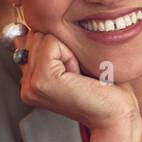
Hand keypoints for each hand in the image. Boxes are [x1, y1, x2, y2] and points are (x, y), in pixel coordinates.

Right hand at [13, 27, 141, 135]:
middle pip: (36, 34)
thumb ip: (53, 46)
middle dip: (64, 46)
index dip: (62, 46)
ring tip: (78, 76)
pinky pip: (51, 43)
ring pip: (43, 37)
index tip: (76, 71)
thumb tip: (29, 27)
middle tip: (78, 74)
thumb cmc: (105, 87)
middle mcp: (26, 84)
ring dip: (68, 51)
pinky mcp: (40, 82)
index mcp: (31, 80)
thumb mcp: (76, 60)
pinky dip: (71, 55)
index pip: (34, 36)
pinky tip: (78, 77)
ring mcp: (30, 85)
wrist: (116, 114)